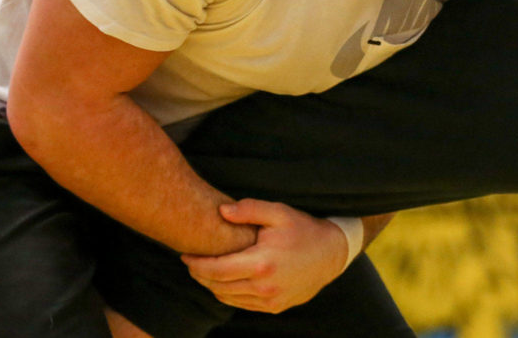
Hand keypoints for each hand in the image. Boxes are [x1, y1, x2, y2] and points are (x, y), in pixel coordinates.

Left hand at [181, 199, 347, 312]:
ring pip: (227, 298)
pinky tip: (226, 280)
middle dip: (199, 275)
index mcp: (261, 263)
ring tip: (206, 270)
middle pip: (217, 286)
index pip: (216, 270)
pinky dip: (228, 294)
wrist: (332, 253)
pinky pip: (242, 304)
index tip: (185, 255)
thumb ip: (249, 209)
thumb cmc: (304, 229)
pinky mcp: (274, 308)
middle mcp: (264, 287)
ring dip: (212, 286)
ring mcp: (269, 301)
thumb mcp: (279, 212)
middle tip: (191, 262)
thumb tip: (221, 211)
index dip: (196, 264)